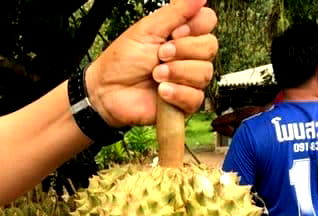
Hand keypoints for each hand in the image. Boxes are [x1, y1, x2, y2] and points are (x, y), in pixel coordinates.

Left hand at [85, 0, 217, 126]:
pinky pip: (196, 97)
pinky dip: (177, 93)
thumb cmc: (122, 61)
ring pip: (205, 72)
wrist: (107, 92)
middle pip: (210, 46)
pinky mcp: (184, 102)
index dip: (194, 27)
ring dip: (177, 72)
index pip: (208, 21)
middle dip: (183, 50)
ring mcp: (188, 79)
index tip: (173, 33)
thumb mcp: (147, 29)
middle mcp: (188, 56)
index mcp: (181, 34)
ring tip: (155, 74)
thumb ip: (176, 11)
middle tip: (160, 55)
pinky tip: (161, 91)